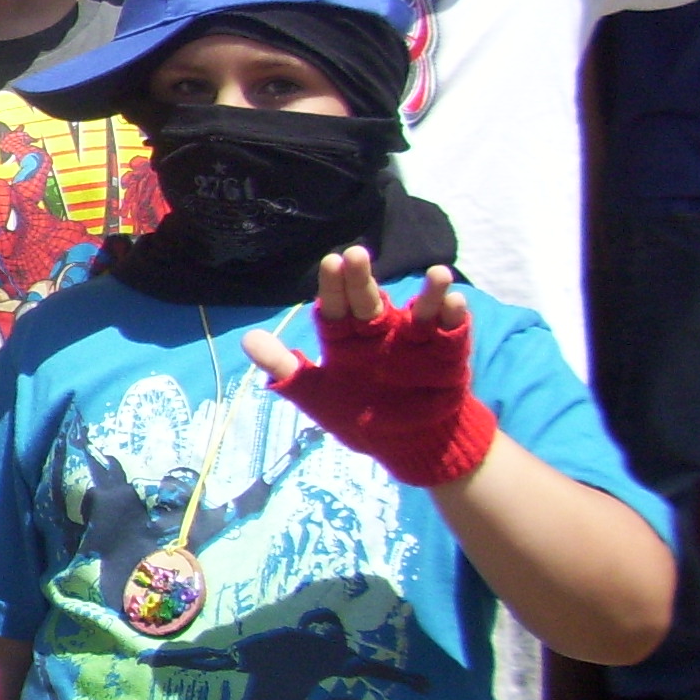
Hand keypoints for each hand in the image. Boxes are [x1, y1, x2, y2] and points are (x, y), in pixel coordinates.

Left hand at [241, 247, 495, 486]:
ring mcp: (415, 341)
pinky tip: (454, 302)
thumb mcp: (316, 393)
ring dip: (428, 293)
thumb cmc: (358, 415)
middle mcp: (380, 331)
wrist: (407, 444)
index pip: (336, 307)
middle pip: (370, 301)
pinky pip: (452, 332)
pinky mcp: (446, 355)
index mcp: (347, 339)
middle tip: (356, 254)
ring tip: (436, 274)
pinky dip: (453, 317)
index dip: (333, 286)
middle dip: (363, 279)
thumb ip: (284, 368)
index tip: (330, 262)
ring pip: (420, 310)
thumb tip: (246, 340)